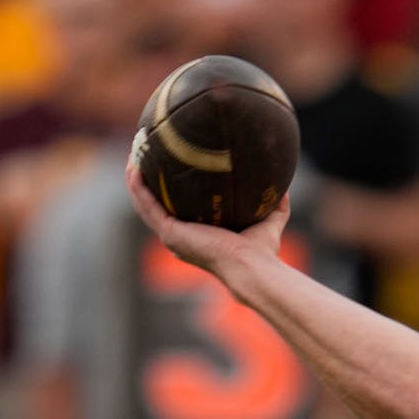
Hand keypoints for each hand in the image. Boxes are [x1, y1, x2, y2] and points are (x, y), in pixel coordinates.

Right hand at [124, 160, 288, 274]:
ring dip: (135, 179)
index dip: (170, 190)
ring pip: (145, 204)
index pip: (177, 209)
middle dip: (146, 180)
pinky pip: (147, 206)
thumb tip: (285, 186)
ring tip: (133, 153)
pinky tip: (133, 167)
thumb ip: (275, 205)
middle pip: (155, 204)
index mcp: (197, 235)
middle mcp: (180, 236)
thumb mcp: (268, 220)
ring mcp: (172, 236)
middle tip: (144, 154)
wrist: (253, 265)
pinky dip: (138, 187)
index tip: (168, 166)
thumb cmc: (261, 251)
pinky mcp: (169, 233)